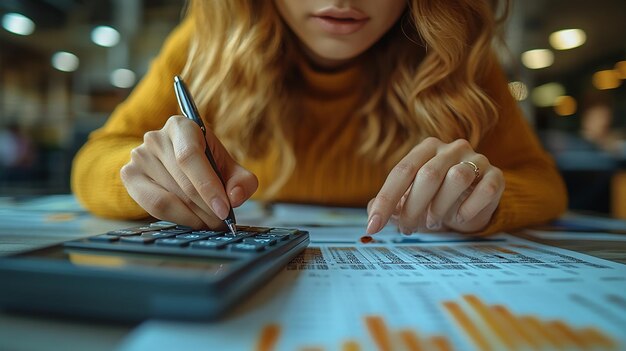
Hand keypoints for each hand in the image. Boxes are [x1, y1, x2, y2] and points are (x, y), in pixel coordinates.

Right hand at [120, 116, 257, 228]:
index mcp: (182, 126)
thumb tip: (235, 197)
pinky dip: (178, 218)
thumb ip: (242, 181)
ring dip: (195, 217)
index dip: (208, 186)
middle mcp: (156, 138)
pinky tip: (192, 221)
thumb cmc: (207, 164)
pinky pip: (153, 206)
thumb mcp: (229, 168)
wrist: (175, 162)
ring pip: (169, 198)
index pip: (190, 156)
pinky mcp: (129, 176)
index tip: (224, 209)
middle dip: (207, 208)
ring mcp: (139, 157)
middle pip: (182, 182)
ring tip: (211, 222)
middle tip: (222, 223)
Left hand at [366, 137, 503, 233]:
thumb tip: (371, 213)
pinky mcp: (496, 176)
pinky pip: (485, 189)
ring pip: (457, 178)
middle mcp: (452, 148)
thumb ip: (390, 204)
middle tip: (407, 229)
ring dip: (441, 207)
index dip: (386, 199)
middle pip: (428, 174)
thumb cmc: (434, 200)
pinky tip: (459, 217)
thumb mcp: (409, 200)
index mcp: (426, 148)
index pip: (402, 171)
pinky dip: (469, 208)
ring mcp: (477, 159)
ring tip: (433, 221)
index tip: (373, 225)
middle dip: (413, 207)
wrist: (471, 205)